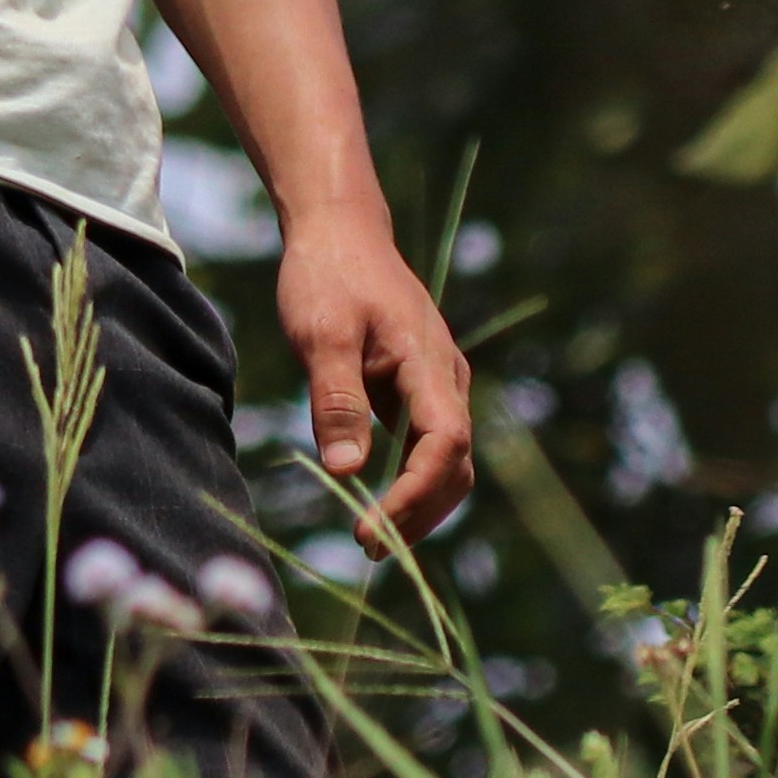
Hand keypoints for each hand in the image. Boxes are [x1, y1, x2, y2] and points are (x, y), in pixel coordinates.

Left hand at [275, 219, 475, 545]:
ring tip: (374, 536)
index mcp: (429, 363)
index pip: (443, 446)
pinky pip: (431, 445)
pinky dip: (412, 479)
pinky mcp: (422, 386)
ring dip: (419, 503)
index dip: (413, 497)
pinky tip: (380, 499)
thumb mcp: (321, 332)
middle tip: (370, 548)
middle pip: (455, 465)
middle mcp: (447, 378)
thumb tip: (347, 471)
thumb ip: (337, 399)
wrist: (341, 229)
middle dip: (420, 513)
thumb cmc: (328, 274)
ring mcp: (439, 383)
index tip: (370, 530)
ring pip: (448, 460)